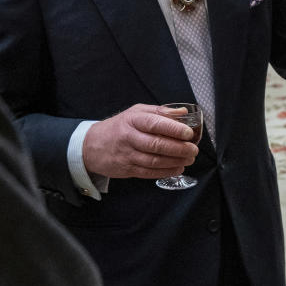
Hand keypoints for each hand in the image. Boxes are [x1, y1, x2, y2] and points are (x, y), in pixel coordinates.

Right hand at [82, 104, 198, 178]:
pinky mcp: (127, 169)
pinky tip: (178, 169)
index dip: (173, 129)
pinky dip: (165, 172)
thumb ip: (160, 112)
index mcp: (133, 120)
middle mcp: (129, 137)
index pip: (154, 123)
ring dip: (175, 162)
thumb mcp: (137, 112)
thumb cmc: (120, 126)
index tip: (189, 133)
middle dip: (178, 148)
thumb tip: (183, 113)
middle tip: (193, 149)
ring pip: (154, 161)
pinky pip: (148, 173)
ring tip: (189, 159)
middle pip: (156, 144)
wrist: (91, 145)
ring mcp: (127, 155)